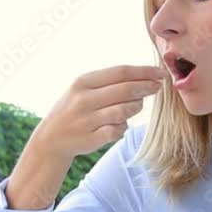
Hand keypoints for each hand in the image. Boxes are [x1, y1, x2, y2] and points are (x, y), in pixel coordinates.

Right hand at [31, 65, 165, 158]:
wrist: (51, 139)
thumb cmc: (74, 109)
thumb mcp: (83, 89)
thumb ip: (110, 83)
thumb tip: (145, 79)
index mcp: (83, 82)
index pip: (120, 72)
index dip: (144, 71)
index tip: (161, 73)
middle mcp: (84, 99)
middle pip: (126, 90)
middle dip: (147, 87)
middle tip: (158, 87)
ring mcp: (87, 120)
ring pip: (125, 111)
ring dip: (135, 108)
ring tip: (135, 107)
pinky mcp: (91, 139)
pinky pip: (118, 130)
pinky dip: (123, 127)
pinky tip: (119, 125)